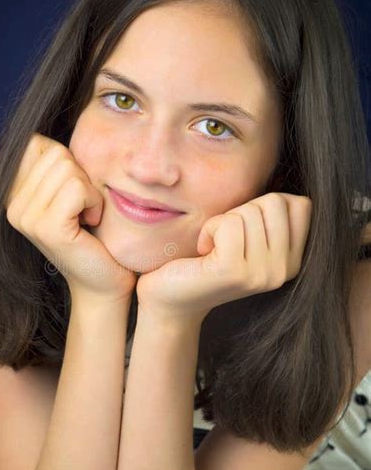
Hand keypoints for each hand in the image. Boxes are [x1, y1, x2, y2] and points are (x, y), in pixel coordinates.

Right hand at [4, 133, 137, 302]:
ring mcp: (24, 217)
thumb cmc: (96, 235)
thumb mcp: (73, 190)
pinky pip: (77, 187)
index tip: (75, 196)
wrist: (105, 282)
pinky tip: (91, 224)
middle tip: (85, 209)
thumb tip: (63, 112)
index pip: (38, 142)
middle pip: (56, 153)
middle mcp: (10, 204)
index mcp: (13, 192)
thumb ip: (59, 161)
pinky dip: (94, 202)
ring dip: (91, 191)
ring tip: (87, 218)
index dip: (68, 161)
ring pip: (68, 168)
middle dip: (82, 177)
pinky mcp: (46, 228)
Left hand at [136, 192, 312, 324]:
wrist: (169, 298)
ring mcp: (262, 274)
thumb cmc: (204, 258)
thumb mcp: (246, 233)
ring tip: (212, 248)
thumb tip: (279, 171)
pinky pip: (228, 223)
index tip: (242, 230)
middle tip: (223, 239)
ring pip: (250, 210)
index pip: (301, 204)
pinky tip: (203, 251)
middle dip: (241, 210)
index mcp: (292, 261)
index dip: (264, 204)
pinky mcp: (235, 272)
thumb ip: (269, 212)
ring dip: (222, 222)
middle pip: (275, 202)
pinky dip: (209, 229)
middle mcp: (283, 271)